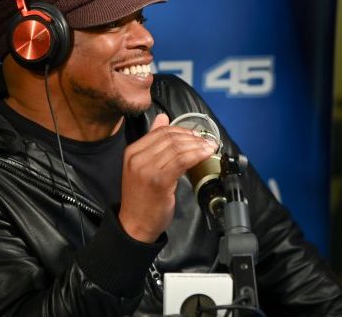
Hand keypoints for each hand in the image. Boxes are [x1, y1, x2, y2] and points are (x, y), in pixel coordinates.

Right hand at [118, 113, 215, 242]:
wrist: (134, 224)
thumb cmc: (142, 198)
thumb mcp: (144, 166)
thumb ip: (153, 142)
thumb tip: (163, 118)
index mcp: (132, 151)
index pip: (161, 131)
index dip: (183, 130)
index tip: (197, 136)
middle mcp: (137, 157)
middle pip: (170, 138)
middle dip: (193, 138)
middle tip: (207, 142)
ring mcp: (146, 169)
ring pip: (177, 148)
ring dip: (197, 146)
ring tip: (209, 148)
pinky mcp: (158, 180)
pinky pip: (181, 161)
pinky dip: (196, 155)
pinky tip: (205, 155)